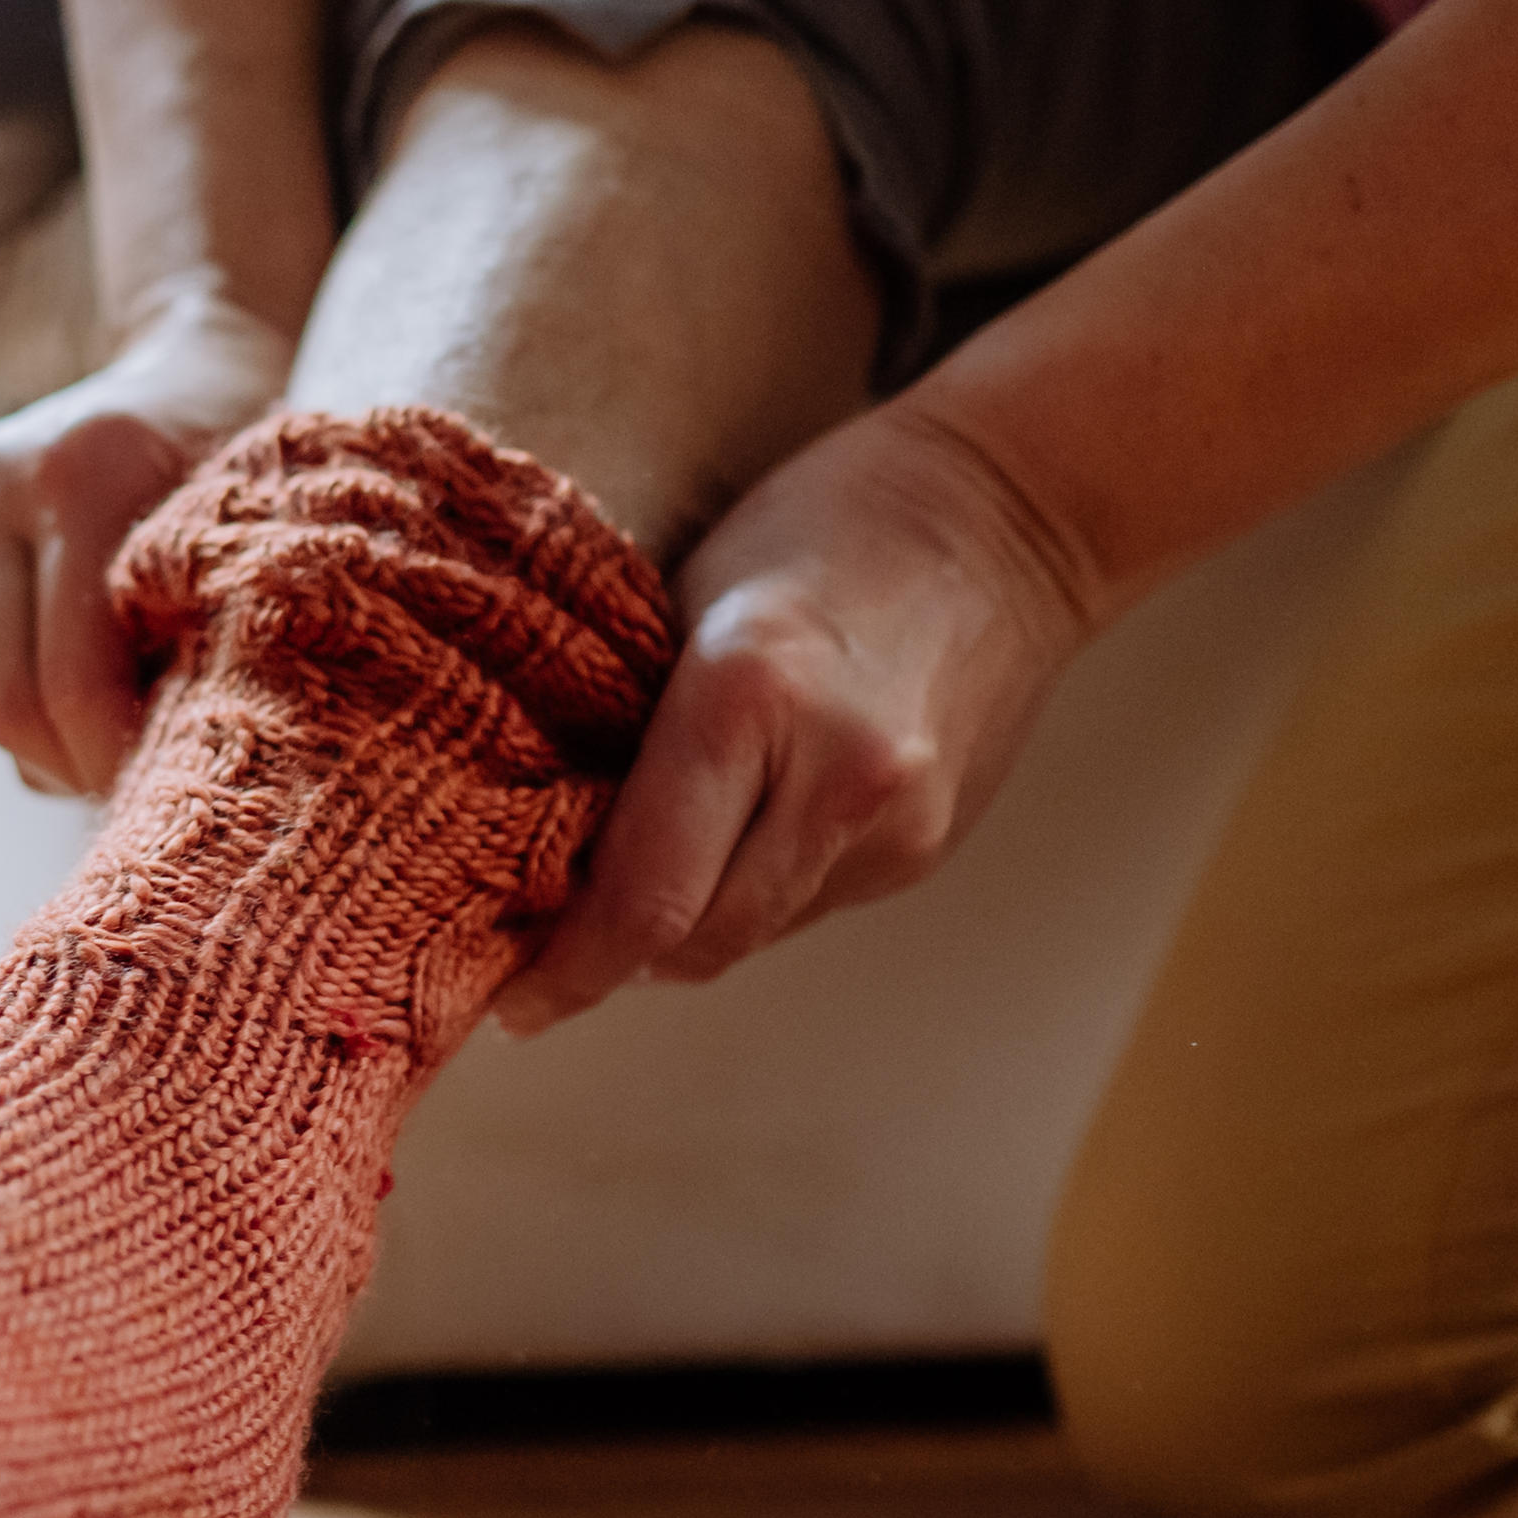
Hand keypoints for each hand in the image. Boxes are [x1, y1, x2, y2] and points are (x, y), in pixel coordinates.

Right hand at [0, 286, 297, 795]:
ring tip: (142, 746)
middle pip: (4, 700)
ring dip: (60, 746)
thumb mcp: (269, 514)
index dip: (115, 761)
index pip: (70, 678)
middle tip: (151, 797)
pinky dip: (52, 706)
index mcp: (79, 475)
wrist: (204, 344)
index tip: (176, 797)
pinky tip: (116, 700)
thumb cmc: (263, 437)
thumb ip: (227, 621)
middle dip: (76, 769)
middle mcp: (3, 489)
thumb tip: (199, 766)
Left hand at [494, 405, 1107, 1035]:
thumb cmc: (822, 524)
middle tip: (546, 951)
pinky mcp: (928, 847)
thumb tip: (548, 851)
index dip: (569, 969)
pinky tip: (730, 837)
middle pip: (698, 943)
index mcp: (748, 695)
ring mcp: (899, 825)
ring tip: (631, 884)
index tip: (511, 1003)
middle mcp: (836, 778)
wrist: (1006, 514)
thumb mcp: (690, 594)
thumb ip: (629, 727)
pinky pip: (806, 905)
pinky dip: (750, 892)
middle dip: (614, 962)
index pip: (645, 894)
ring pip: (751, 935)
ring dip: (683, 928)